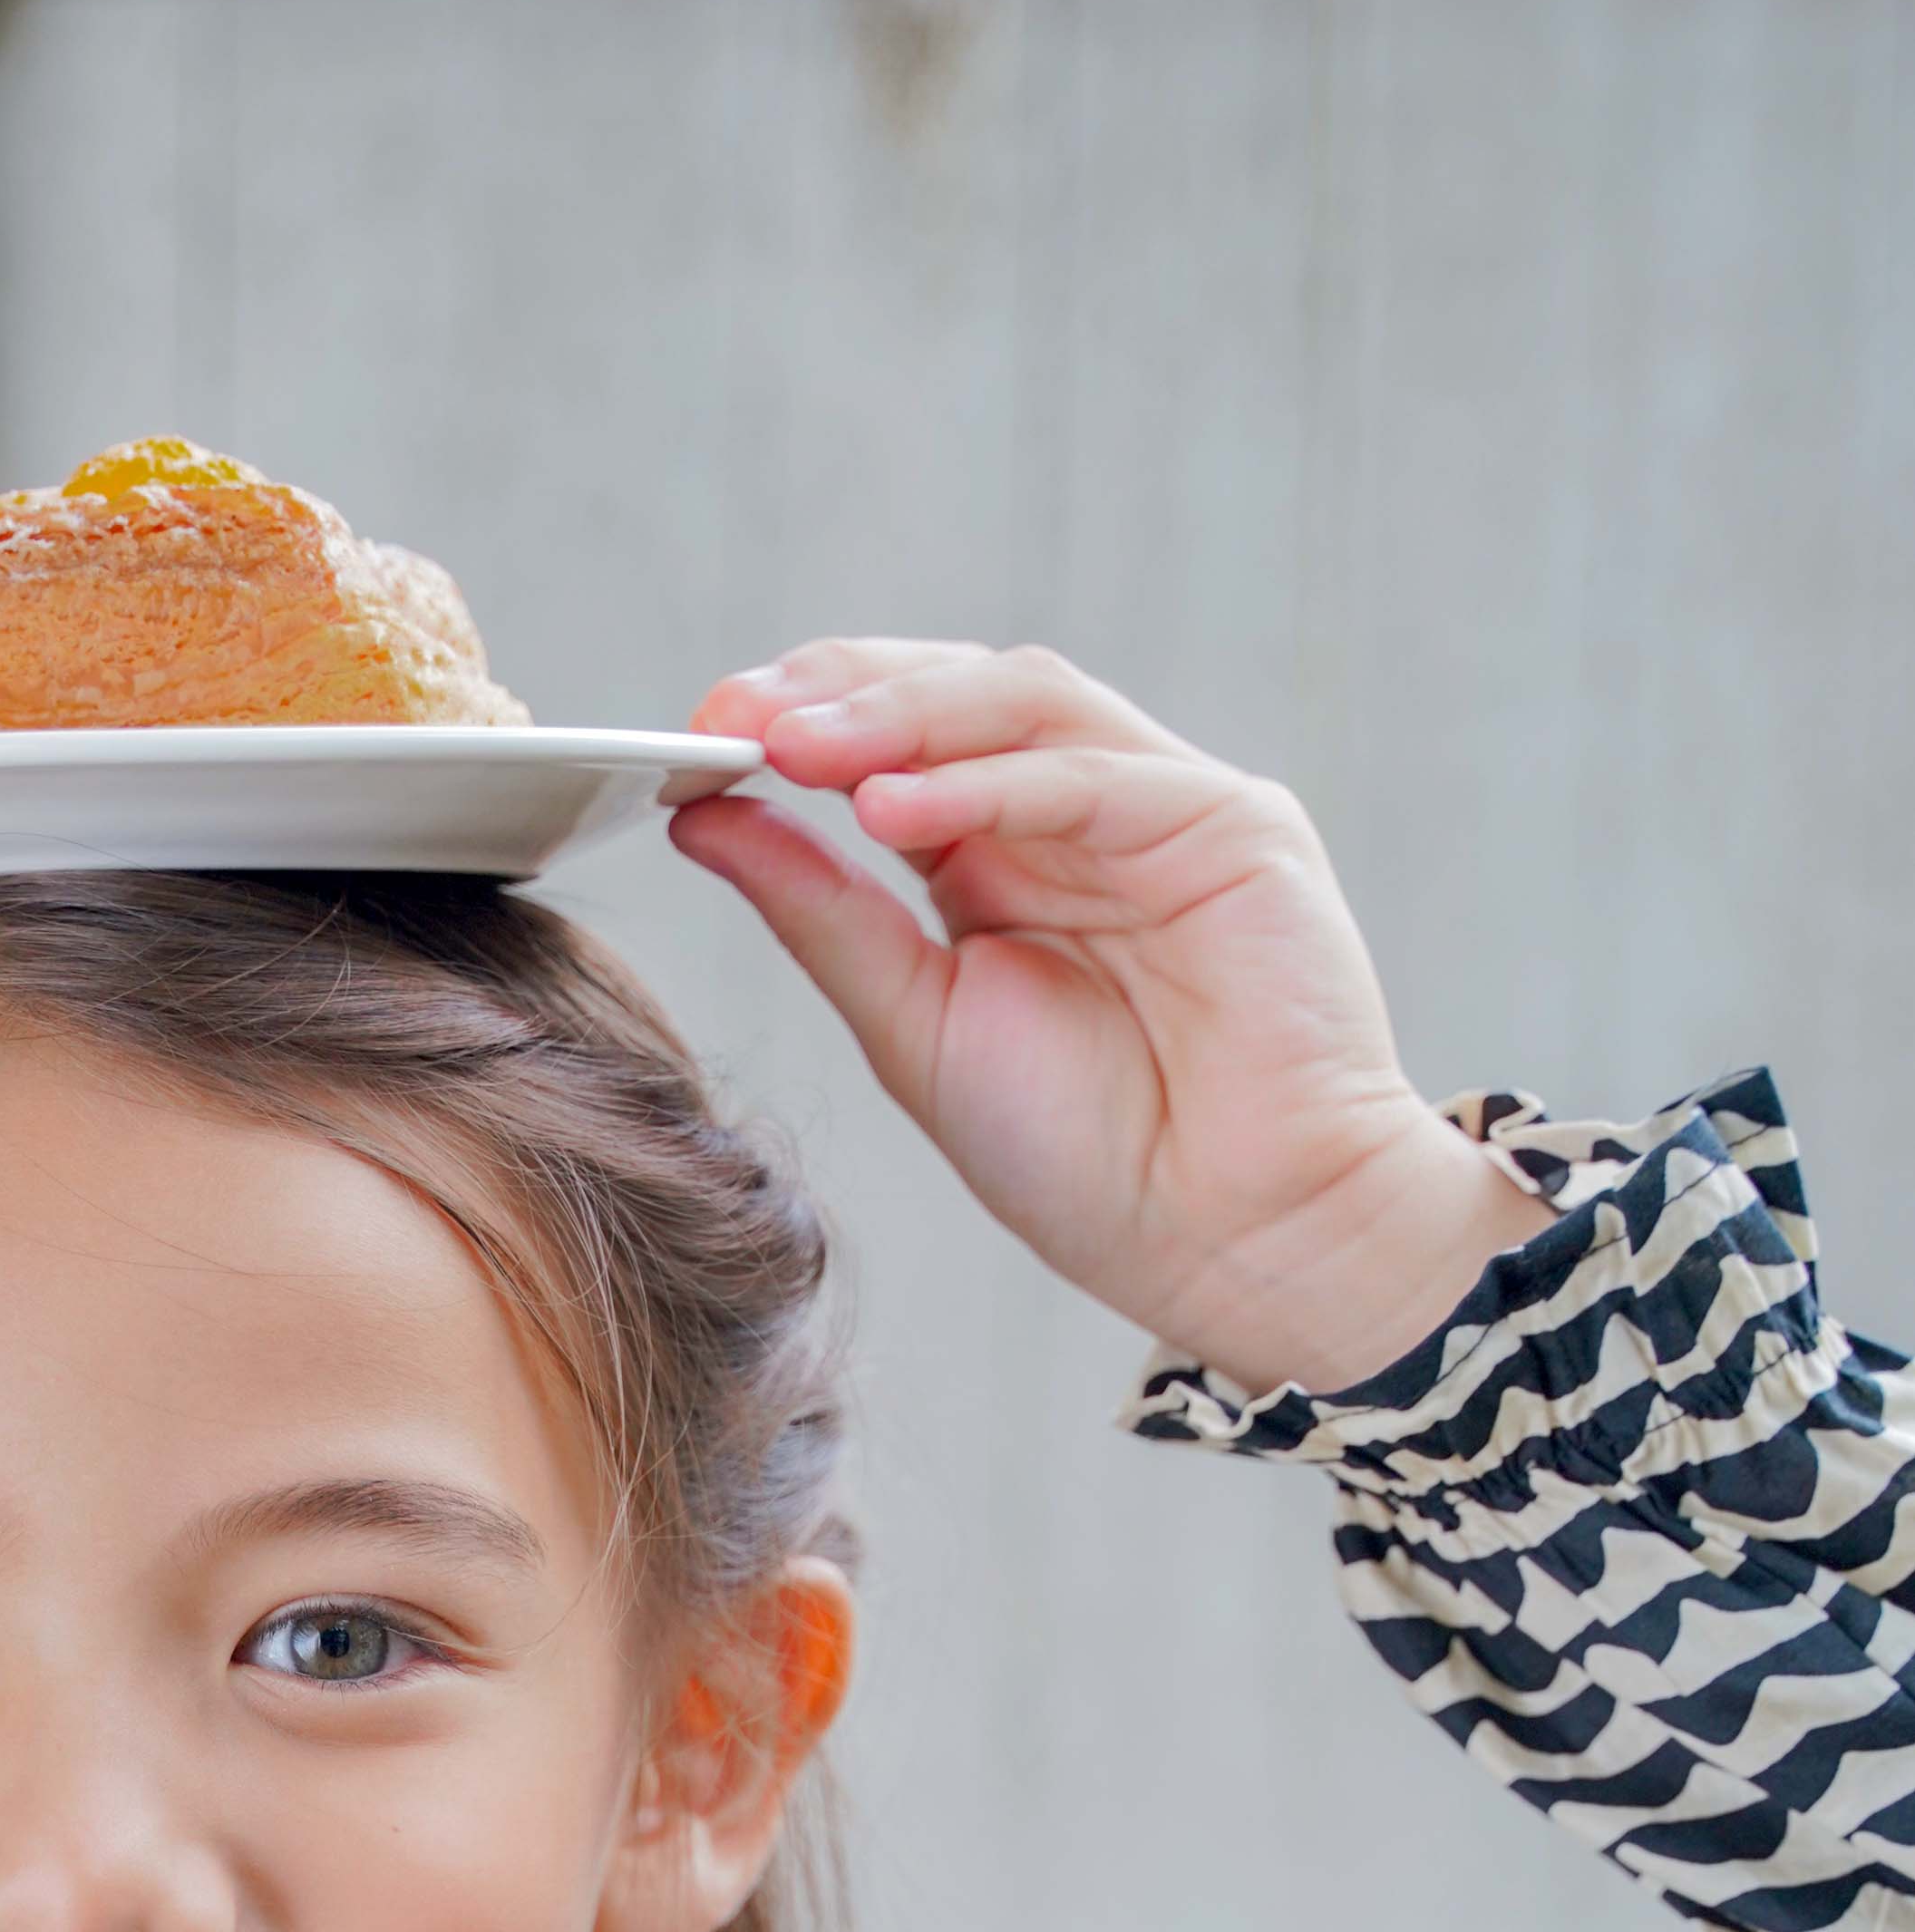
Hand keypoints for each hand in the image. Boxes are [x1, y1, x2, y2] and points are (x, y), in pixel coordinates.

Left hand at [673, 642, 1529, 1391]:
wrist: (1232, 1240)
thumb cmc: (1086, 1158)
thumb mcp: (912, 1024)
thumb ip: (822, 914)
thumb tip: (704, 815)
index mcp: (1001, 860)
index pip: (897, 742)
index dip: (801, 718)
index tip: (695, 738)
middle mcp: (1080, 816)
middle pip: (956, 693)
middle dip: (839, 691)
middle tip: (734, 717)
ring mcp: (1161, 810)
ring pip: (1026, 702)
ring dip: (903, 716)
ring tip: (797, 748)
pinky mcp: (1235, 828)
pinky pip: (1099, 775)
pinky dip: (994, 781)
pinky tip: (895, 808)